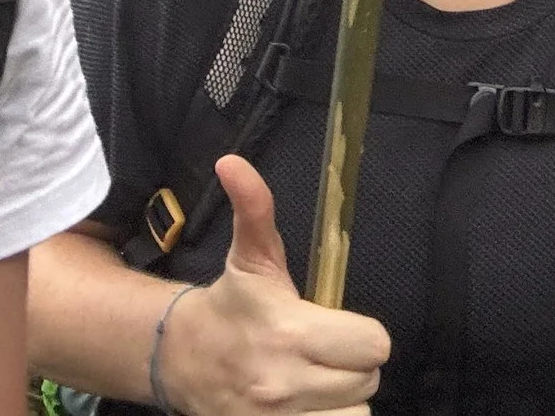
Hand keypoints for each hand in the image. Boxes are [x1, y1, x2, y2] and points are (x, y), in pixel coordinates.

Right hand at [156, 156, 389, 415]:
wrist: (180, 359)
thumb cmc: (231, 305)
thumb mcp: (250, 254)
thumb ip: (254, 206)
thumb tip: (233, 162)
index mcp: (288, 331)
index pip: (373, 344)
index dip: (364, 334)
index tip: (341, 327)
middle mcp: (284, 383)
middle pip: (368, 382)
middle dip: (354, 366)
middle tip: (329, 352)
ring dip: (342, 401)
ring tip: (320, 381)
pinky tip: (310, 403)